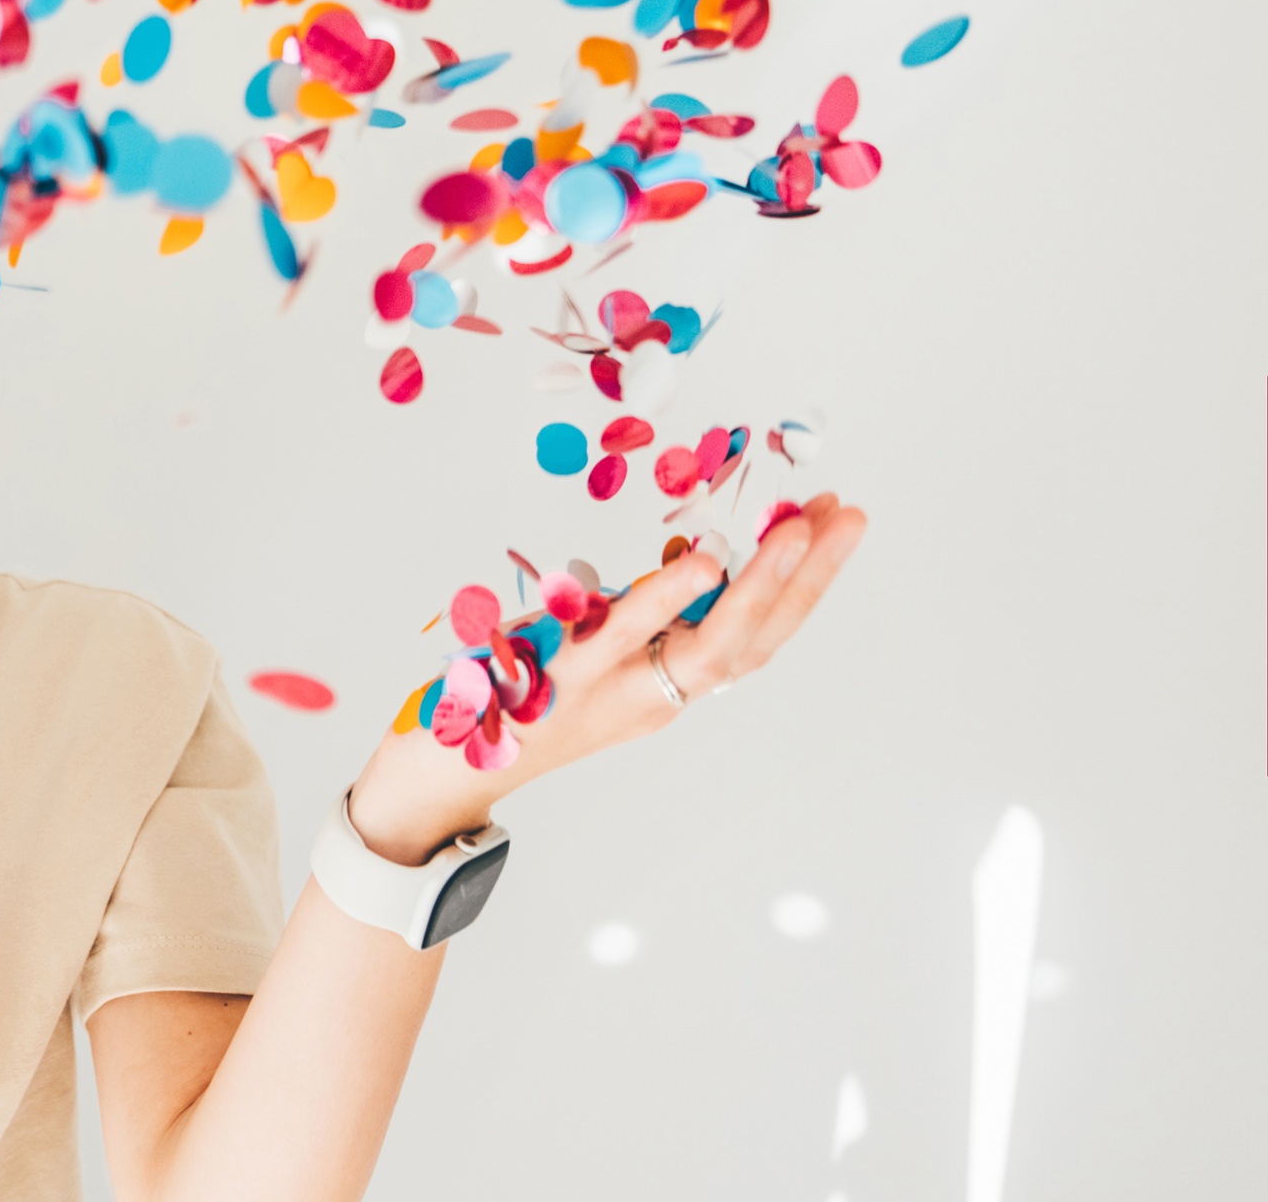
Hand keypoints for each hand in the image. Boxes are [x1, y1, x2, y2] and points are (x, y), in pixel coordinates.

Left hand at [344, 495, 870, 863]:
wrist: (441, 774)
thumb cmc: (513, 705)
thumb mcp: (589, 659)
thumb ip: (636, 620)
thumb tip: (688, 562)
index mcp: (663, 692)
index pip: (754, 638)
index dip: (802, 588)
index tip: (833, 523)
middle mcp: (651, 698)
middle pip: (753, 644)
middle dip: (809, 581)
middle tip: (850, 516)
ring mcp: (610, 692)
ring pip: (708, 650)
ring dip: (761, 590)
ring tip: (799, 530)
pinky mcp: (560, 679)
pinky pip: (623, 641)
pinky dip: (667, 603)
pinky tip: (704, 565)